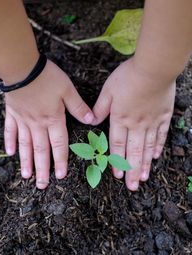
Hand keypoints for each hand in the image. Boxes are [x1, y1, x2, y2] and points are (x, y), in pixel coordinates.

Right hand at [4, 60, 93, 188]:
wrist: (23, 67)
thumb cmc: (47, 77)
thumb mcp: (68, 90)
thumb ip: (79, 107)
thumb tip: (91, 120)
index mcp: (53, 119)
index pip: (59, 145)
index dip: (61, 161)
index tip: (60, 176)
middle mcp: (38, 124)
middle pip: (41, 150)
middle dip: (42, 169)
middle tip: (42, 185)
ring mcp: (23, 120)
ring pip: (25, 145)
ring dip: (26, 161)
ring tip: (27, 176)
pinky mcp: (13, 114)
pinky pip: (10, 130)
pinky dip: (10, 142)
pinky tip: (10, 153)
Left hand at [92, 57, 174, 190]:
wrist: (153, 68)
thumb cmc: (128, 77)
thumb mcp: (108, 90)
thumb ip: (100, 108)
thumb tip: (91, 121)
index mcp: (120, 118)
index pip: (117, 145)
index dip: (116, 161)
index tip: (117, 176)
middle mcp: (136, 125)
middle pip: (133, 151)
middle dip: (131, 171)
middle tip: (132, 187)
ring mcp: (151, 122)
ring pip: (147, 147)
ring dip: (144, 163)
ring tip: (143, 178)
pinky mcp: (163, 116)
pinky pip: (160, 135)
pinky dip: (158, 147)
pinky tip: (156, 157)